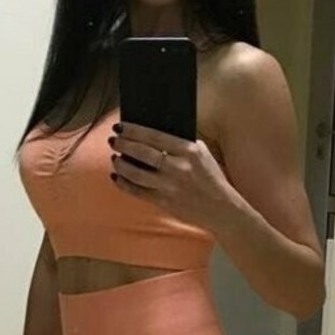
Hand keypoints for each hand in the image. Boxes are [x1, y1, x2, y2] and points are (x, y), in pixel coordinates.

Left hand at [109, 122, 236, 231]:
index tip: (120, 126)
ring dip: (120, 164)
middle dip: (123, 144)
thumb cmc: (210, 178)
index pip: (154, 136)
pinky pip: (137, 192)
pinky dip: (123, 184)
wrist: (220, 208)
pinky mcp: (164, 202)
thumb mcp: (202, 153)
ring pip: (135, 173)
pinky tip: (117, 177)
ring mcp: (170, 186)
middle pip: (142, 153)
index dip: (133, 130)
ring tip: (115, 158)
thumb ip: (181, 143)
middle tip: (113, 140)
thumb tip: (153, 134)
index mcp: (188, 151)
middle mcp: (178, 168)